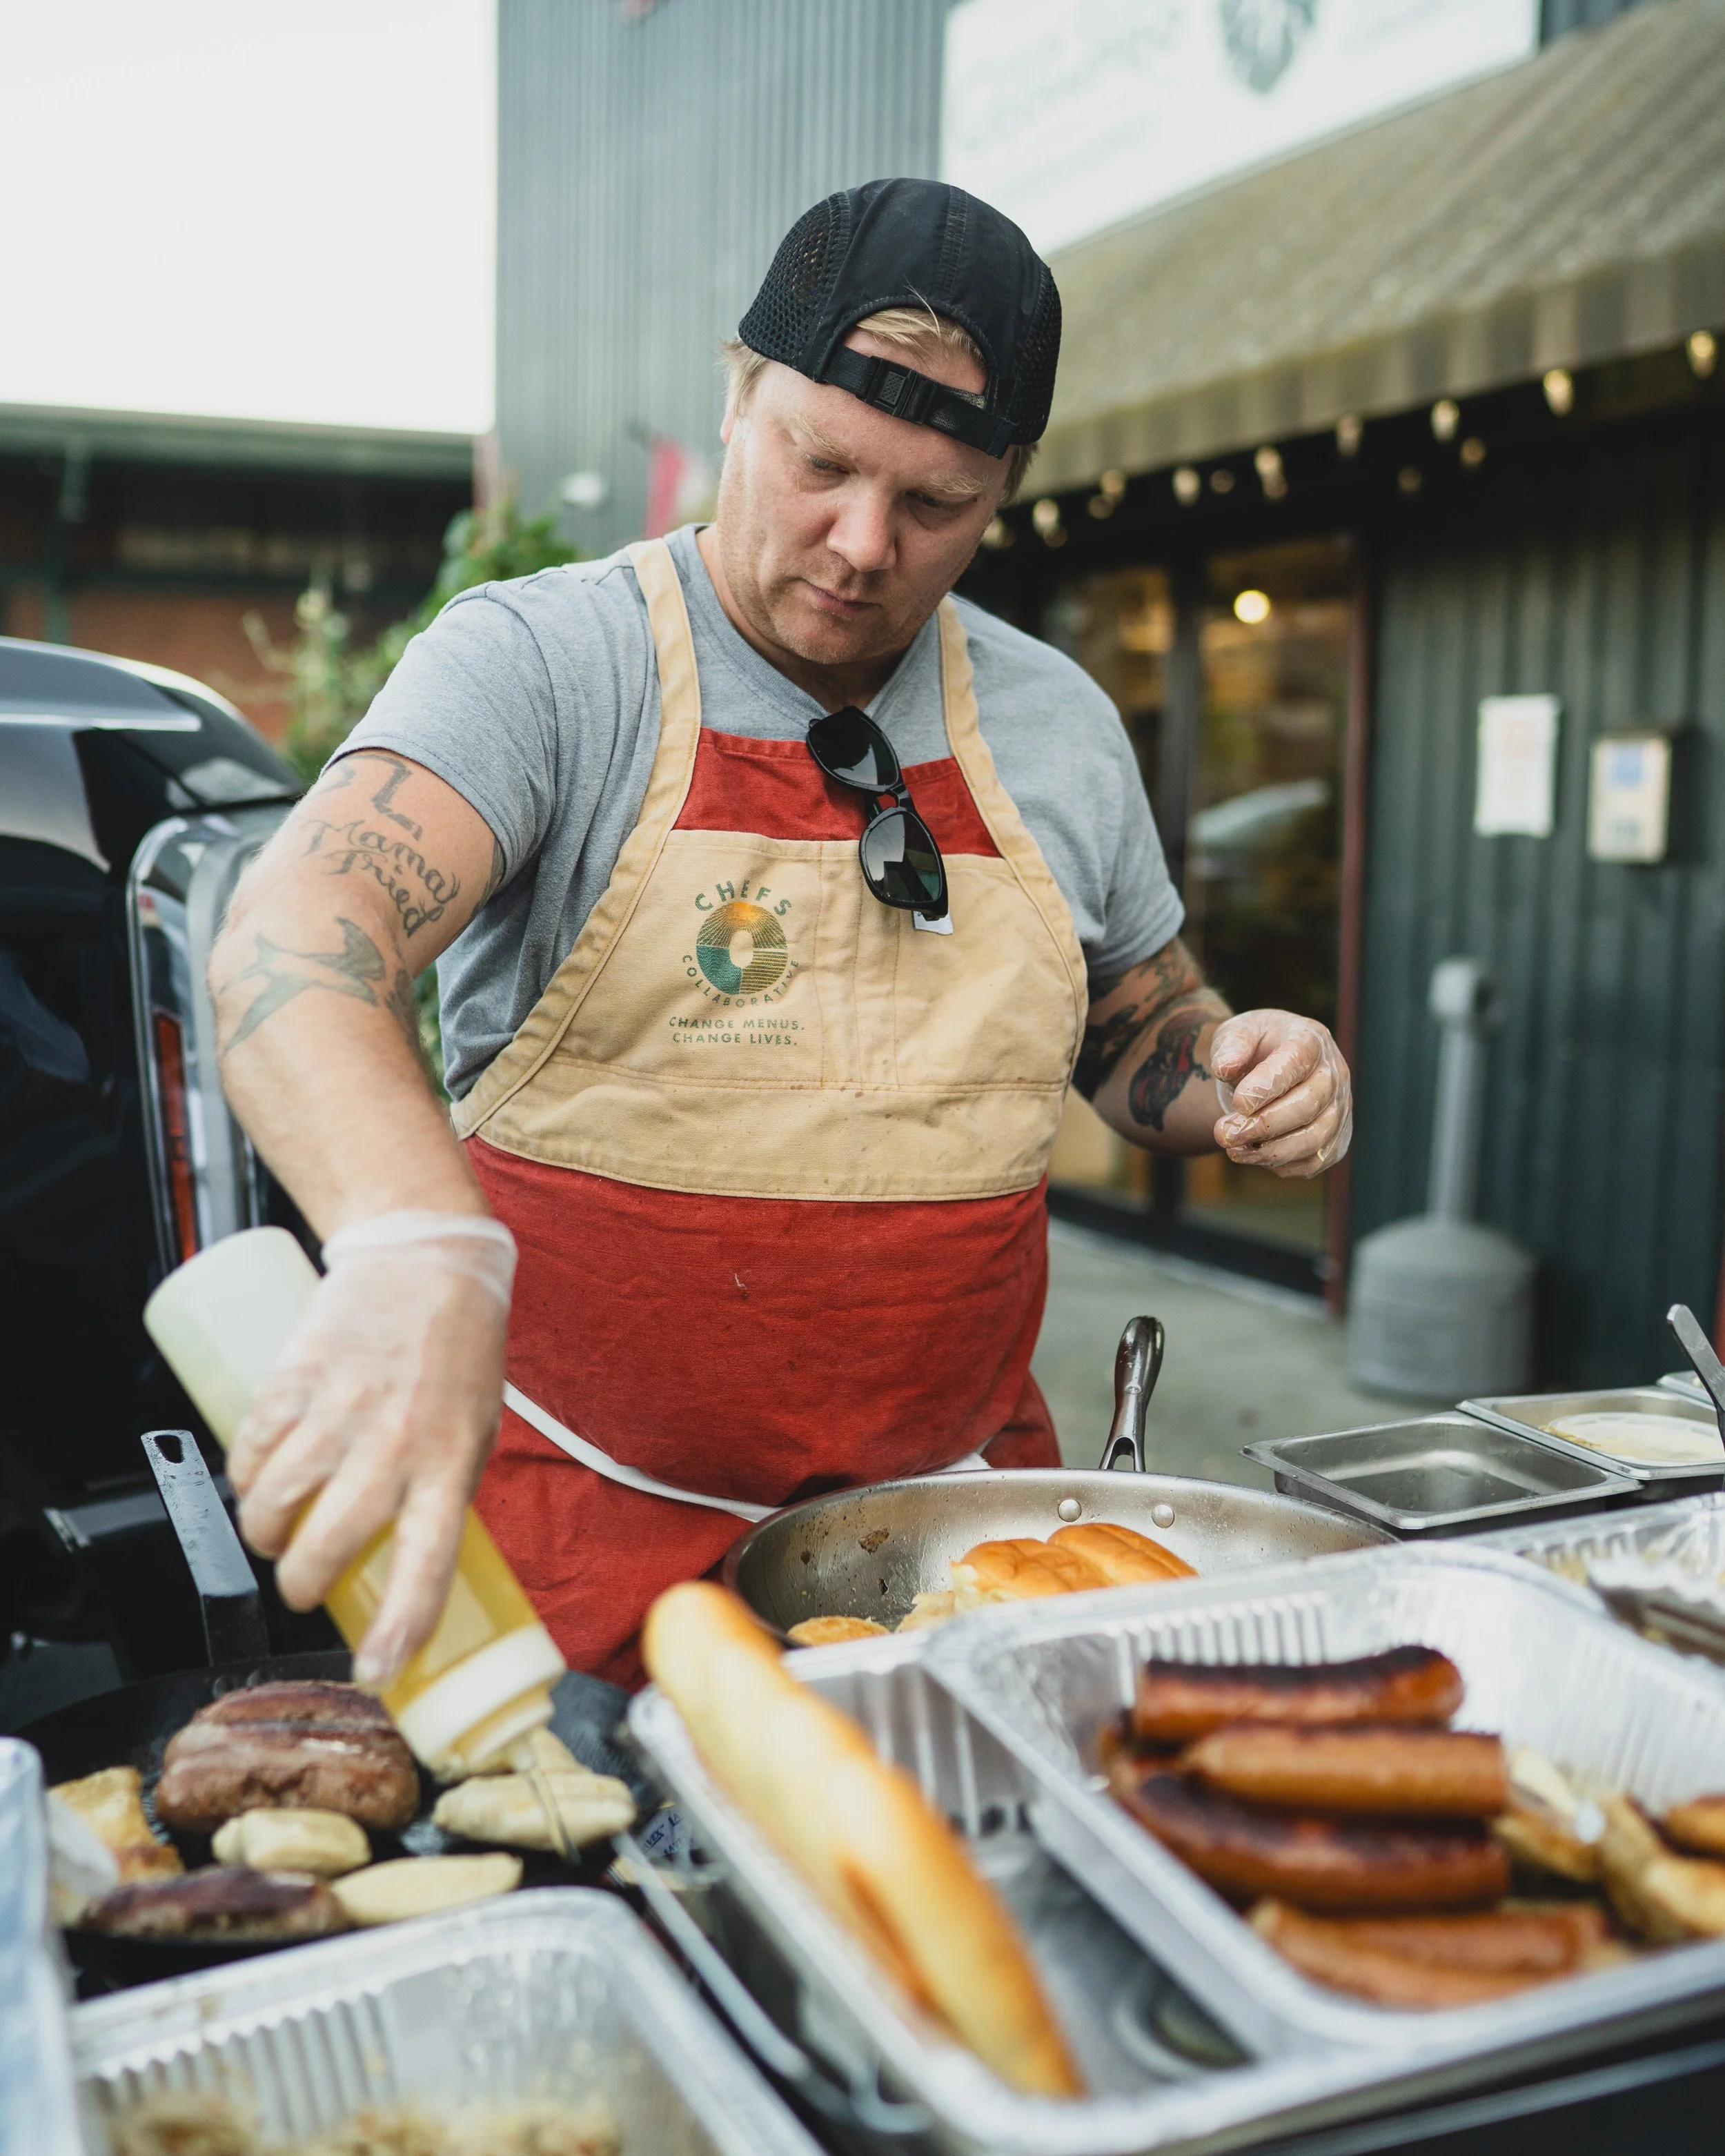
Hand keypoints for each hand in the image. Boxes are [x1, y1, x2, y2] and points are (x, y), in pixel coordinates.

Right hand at [227, 1214, 514, 1683]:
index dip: (399, 1629)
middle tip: (300, 1585)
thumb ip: (441, 1489)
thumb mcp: (476, 1429)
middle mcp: (395, 1441)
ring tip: (271, 1531)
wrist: (425, 1258)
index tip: (375, 1670)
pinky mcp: (297, 1376)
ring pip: (274, 1502)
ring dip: (261, 1532)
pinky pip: (251, 1449)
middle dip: (300, 1583)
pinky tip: (255, 1476)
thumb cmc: (459, 1351)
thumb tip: (407, 1561)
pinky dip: (244, 1475)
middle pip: (326, 1545)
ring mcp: (341, 1408)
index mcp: (451, 1462)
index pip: (426, 1565)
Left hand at [1209, 1011, 1351, 1179]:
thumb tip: (1224, 1068)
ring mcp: (1339, 1108)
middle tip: (1224, 1133)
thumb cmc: (1255, 1048)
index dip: (1267, 1085)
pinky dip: (1281, 1165)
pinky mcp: (1335, 1139)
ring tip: (1233, 1149)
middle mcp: (1333, 1074)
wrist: (1270, 1069)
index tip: (1238, 1103)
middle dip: (1262, 1124)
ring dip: (1269, 1151)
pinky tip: (1252, 1156)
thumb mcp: (1238, 1032)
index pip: (1296, 1061)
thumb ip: (1231, 1044)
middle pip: (1308, 1105)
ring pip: (1314, 1139)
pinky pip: (1314, 1161)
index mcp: (1310, 1039)